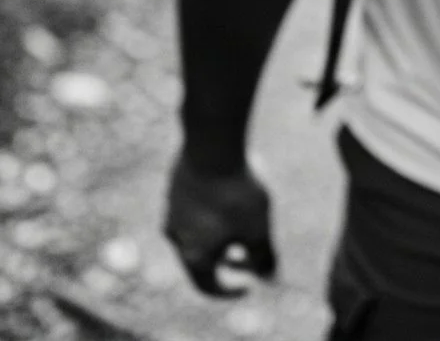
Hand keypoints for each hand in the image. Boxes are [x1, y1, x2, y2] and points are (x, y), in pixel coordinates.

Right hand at [163, 151, 278, 297]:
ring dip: (218, 236)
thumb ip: (263, 259)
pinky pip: (193, 211)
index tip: (249, 286)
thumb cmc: (236, 196)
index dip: (229, 291)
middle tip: (248, 254)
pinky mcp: (174, 188)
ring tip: (241, 224)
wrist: (210, 148)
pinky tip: (228, 196)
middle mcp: (176, 237)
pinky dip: (210, 215)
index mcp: (193, 255)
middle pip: (200, 259)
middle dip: (226, 260)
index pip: (207, 286)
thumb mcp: (258, 231)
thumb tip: (268, 278)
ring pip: (195, 233)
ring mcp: (171, 210)